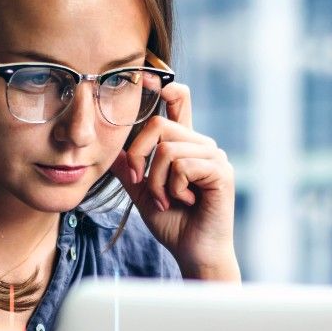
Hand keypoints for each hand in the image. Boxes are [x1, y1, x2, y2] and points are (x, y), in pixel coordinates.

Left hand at [109, 81, 240, 280]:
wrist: (194, 254)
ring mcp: (214, 157)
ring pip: (167, 148)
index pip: (178, 101)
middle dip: (139, 156)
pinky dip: (173, 187)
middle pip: (158, 124)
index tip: (146, 76)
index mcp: (186, 146)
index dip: (163, 85)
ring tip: (165, 200)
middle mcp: (202, 145)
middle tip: (143, 185)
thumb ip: (130, 170)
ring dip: (156, 181)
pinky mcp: (220, 172)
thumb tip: (111, 149)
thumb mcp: (143, 194)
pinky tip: (184, 201)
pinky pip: (181, 164)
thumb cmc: (174, 224)